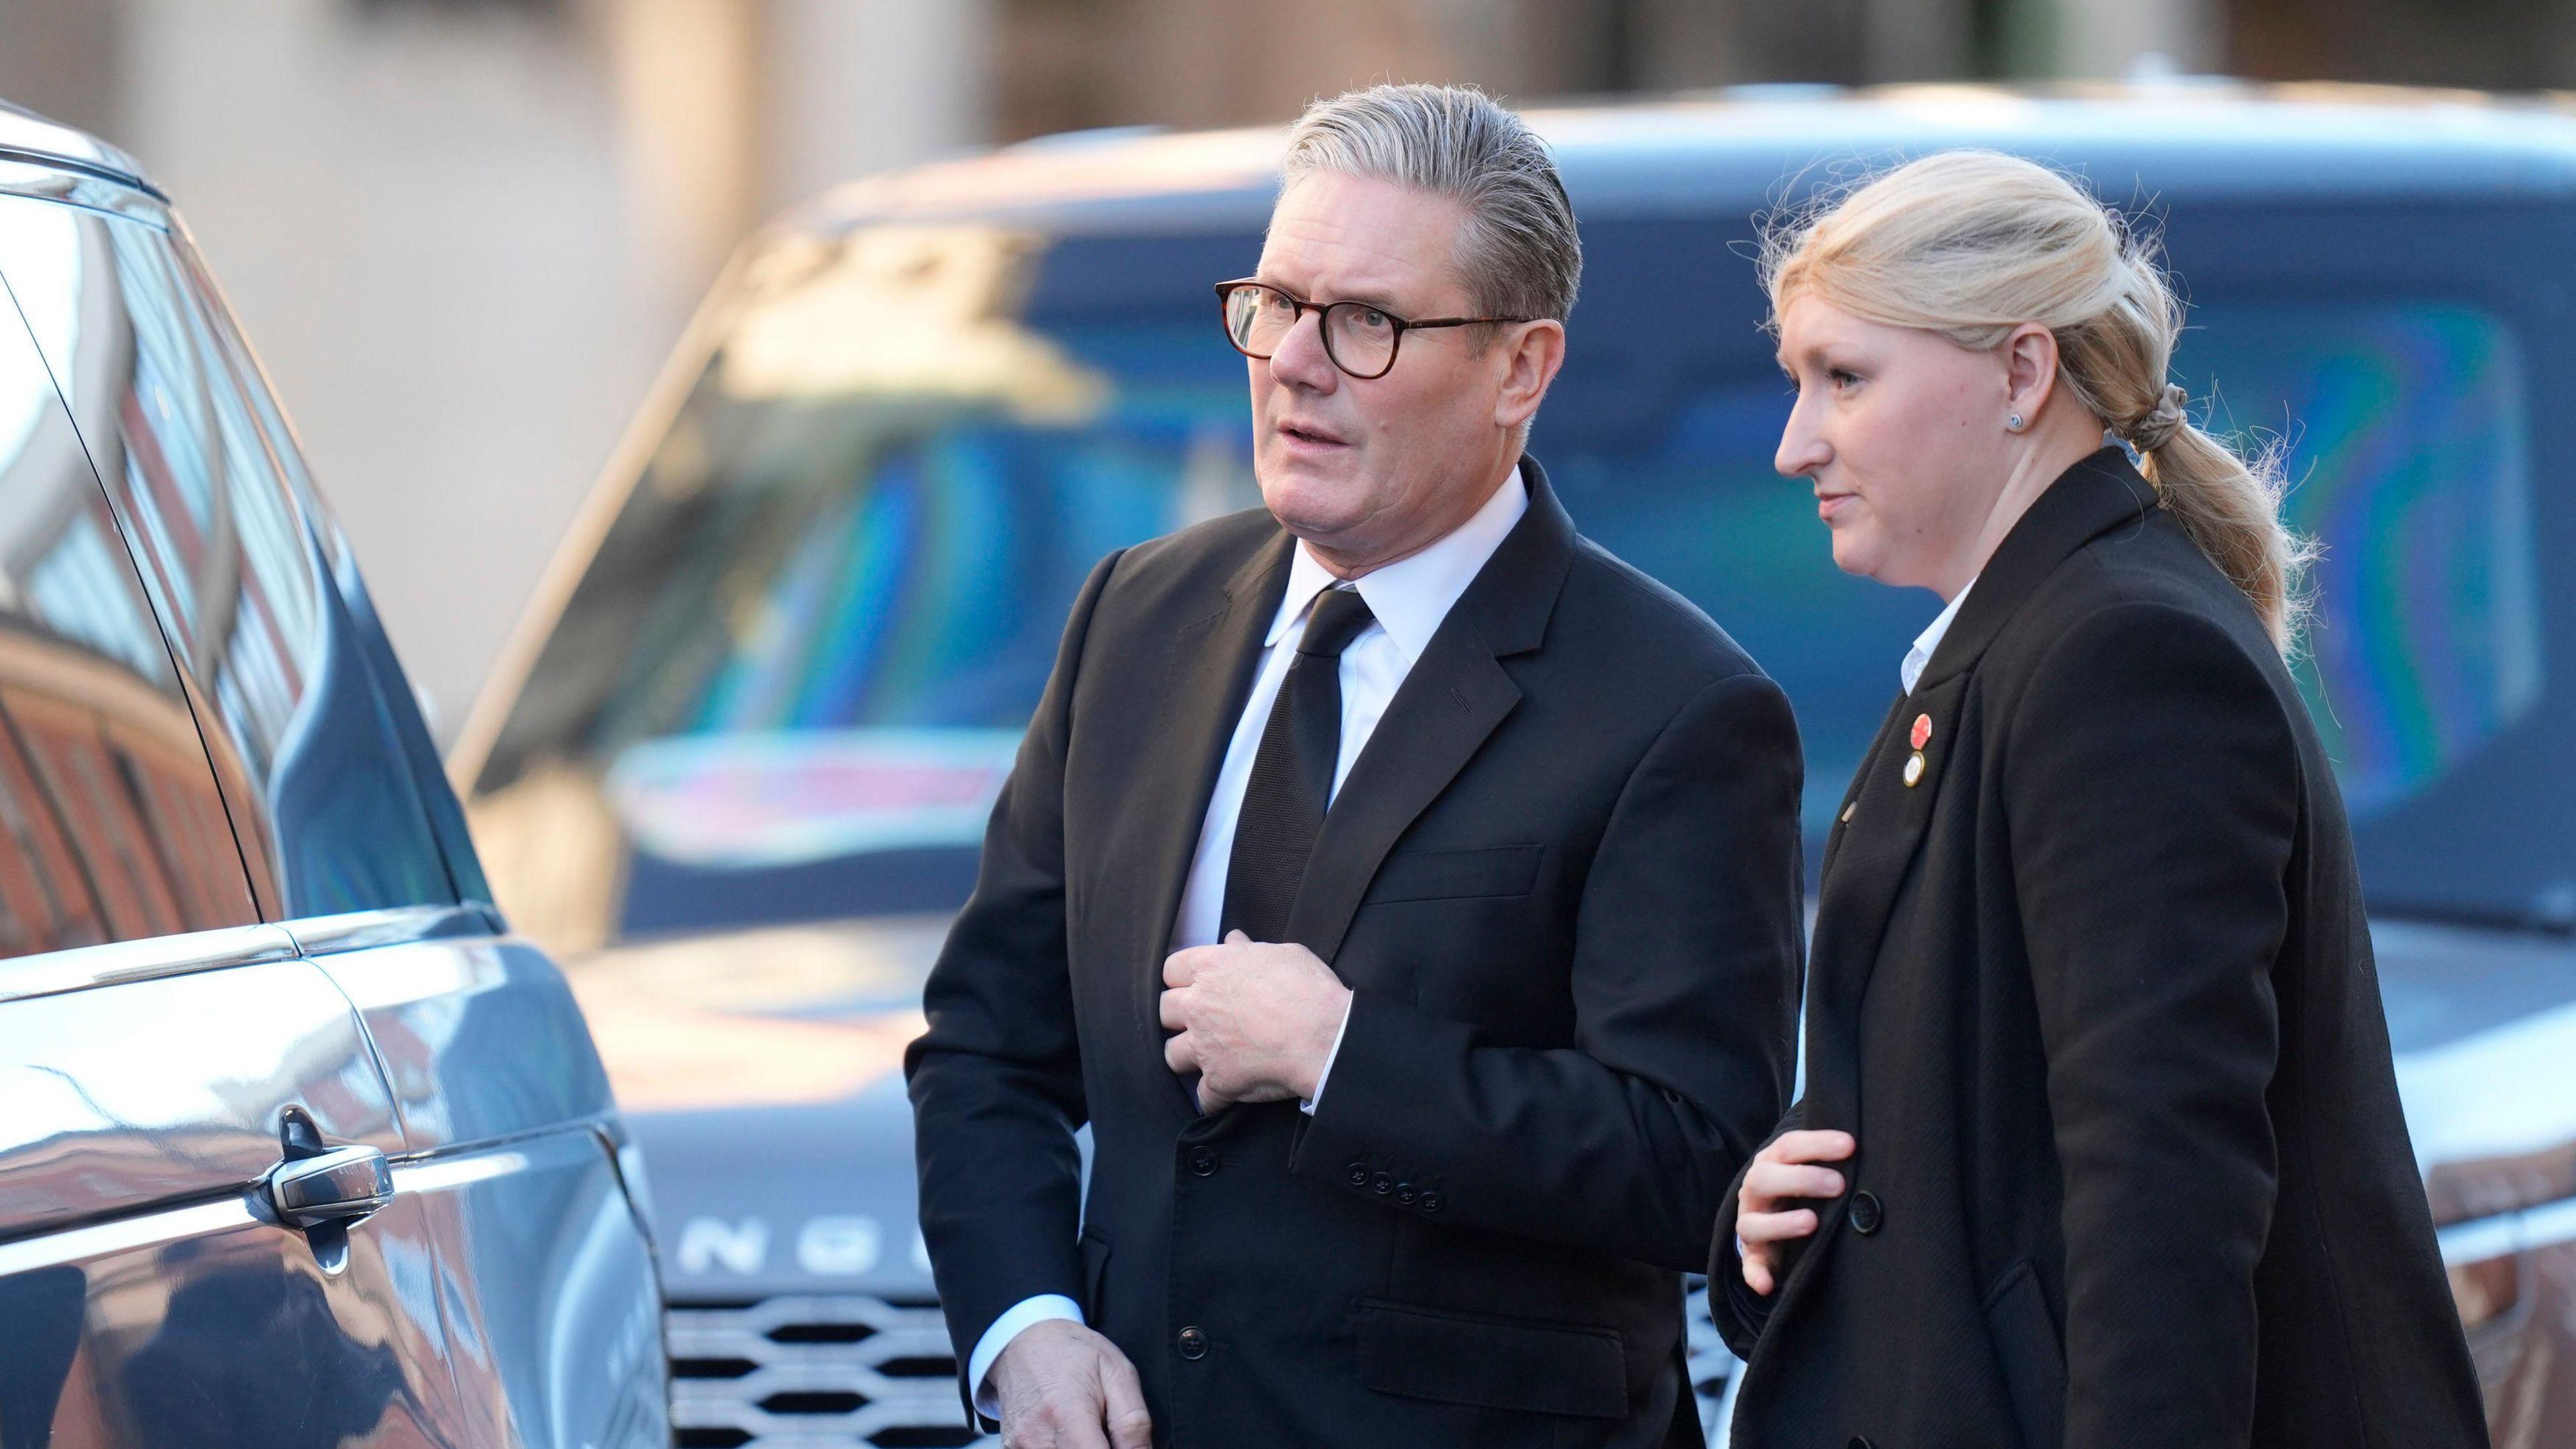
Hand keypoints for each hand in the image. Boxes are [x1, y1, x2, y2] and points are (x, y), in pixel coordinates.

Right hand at [989, 1319, 1151, 1448]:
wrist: (1025, 1340)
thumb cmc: (1073, 1352)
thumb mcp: (1117, 1372)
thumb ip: (1132, 1422)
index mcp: (1067, 1414)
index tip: (1122, 1444)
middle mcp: (1036, 1436)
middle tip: (1105, 1432)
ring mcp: (1019, 1445)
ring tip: (1087, 1432)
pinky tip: (1068, 1436)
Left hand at [1161, 931, 1350, 1109]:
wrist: (1324, 1035)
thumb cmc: (1308, 989)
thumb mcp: (1283, 954)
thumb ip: (1249, 949)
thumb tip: (1234, 941)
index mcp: (1212, 968)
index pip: (1172, 969)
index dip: (1181, 978)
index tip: (1194, 984)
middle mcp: (1199, 1006)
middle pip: (1164, 1011)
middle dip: (1178, 1016)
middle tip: (1200, 1020)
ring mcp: (1204, 1045)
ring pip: (1172, 1054)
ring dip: (1187, 1056)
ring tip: (1207, 1057)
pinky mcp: (1218, 1080)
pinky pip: (1203, 1096)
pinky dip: (1214, 1097)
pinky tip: (1227, 1092)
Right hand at [1737, 1129, 1855, 1295]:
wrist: (1768, 1218)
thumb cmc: (1800, 1189)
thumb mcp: (1808, 1167)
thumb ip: (1830, 1161)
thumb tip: (1865, 1151)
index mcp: (1770, 1163)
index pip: (1788, 1147)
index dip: (1817, 1144)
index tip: (1850, 1145)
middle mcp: (1755, 1192)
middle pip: (1764, 1179)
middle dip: (1802, 1179)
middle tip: (1839, 1185)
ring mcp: (1750, 1225)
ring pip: (1752, 1224)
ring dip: (1781, 1223)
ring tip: (1812, 1222)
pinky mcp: (1753, 1257)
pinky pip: (1749, 1268)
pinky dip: (1756, 1275)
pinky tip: (1767, 1284)